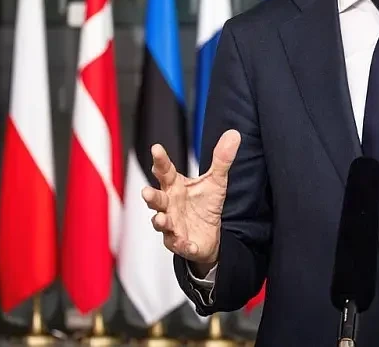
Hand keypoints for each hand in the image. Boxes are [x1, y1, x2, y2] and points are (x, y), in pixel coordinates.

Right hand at [142, 129, 240, 269]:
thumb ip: (222, 159)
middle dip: (151, 196)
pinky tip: (189, 244)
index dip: (160, 160)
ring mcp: (172, 225)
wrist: (208, 235)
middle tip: (145, 191)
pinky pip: (180, 245)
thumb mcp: (216, 181)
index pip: (165, 172)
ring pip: (161, 223)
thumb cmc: (205, 204)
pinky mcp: (179, 243)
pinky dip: (183, 245)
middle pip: (157, 199)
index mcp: (175, 187)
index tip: (156, 148)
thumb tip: (233, 134)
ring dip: (160, 221)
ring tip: (162, 219)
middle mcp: (169, 205)